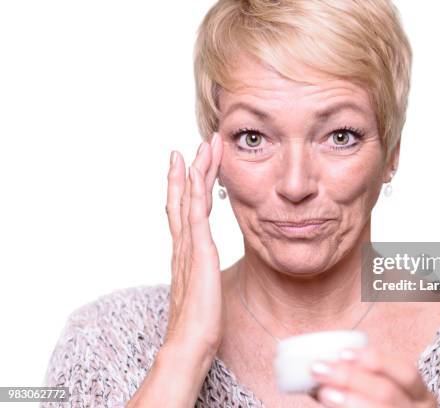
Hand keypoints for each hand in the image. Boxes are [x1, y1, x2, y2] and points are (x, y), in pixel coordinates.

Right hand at [163, 131, 223, 360]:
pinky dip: (194, 192)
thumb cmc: (198, 325)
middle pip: (183, 200)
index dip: (186, 187)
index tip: (191, 165)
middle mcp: (183, 246)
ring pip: (189, 201)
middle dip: (190, 171)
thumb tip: (206, 270)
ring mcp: (189, 248)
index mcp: (186, 254)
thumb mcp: (204, 292)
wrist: (189, 345)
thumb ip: (202, 276)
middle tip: (197, 145)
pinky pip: (195, 216)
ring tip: (200, 148)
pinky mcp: (199, 254)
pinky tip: (197, 174)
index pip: (185, 213)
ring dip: (194, 172)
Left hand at [310, 346, 437, 407]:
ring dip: (348, 400)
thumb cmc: (380, 405)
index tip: (343, 353)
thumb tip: (324, 363)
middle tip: (319, 369)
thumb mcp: (382, 391)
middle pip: (386, 392)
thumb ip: (361, 378)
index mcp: (419, 395)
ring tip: (323, 392)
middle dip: (350, 378)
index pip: (406, 372)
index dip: (376, 360)